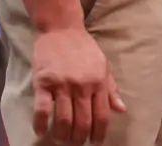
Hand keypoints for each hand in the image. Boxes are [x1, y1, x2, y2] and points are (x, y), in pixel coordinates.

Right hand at [31, 26, 125, 143]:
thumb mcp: (103, 66)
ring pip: (64, 121)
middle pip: (83, 123)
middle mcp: (82, 86)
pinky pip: (42, 109)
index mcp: (98, 82)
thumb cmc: (83, 48)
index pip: (101, 116)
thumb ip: (111, 89)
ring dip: (62, 136)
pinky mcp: (43, 82)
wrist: (61, 28)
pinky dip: (40, 124)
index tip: (94, 143)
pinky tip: (40, 131)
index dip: (99, 134)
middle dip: (79, 139)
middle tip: (74, 144)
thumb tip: (121, 109)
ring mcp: (62, 84)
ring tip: (60, 140)